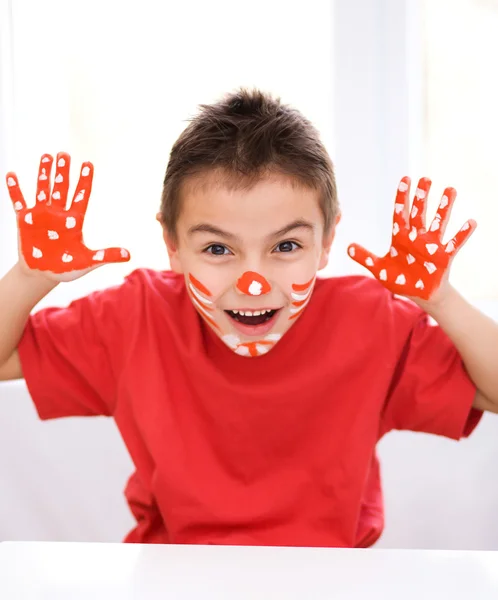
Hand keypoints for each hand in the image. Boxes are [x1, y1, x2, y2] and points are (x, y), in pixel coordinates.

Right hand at [6, 152, 129, 281]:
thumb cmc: (66, 268)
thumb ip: (106, 256)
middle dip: (63, 171)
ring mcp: (41, 216)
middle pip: (62, 188)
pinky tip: (12, 175)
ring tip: (47, 156)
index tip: (88, 164)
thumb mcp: (88, 262)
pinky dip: (15, 189)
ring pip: (43, 189)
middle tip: (64, 154)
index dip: (84, 181)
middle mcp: (58, 214)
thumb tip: (129, 255)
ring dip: (44, 174)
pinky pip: (19, 202)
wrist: (43, 275)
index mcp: (74, 222)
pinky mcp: (25, 221)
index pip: (81, 196)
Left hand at [347, 176, 476, 301]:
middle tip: (425, 179)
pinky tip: (470, 222)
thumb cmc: (402, 280)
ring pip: (438, 223)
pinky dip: (462, 234)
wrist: (420, 294)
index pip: (400, 213)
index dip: (402, 197)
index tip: (405, 179)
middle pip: (419, 213)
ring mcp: (432, 246)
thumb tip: (347, 247)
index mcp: (401, 238)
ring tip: (450, 190)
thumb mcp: (380, 269)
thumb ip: (365, 257)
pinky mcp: (444, 257)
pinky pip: (454, 243)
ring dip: (444, 208)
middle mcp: (417, 238)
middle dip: (422, 197)